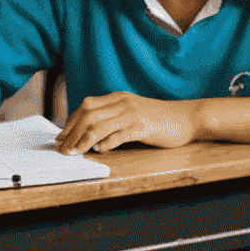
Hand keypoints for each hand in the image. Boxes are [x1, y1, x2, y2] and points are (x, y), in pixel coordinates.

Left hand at [54, 92, 197, 153]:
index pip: (86, 106)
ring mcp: (133, 114)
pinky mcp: (143, 127)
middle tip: (63, 149)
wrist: (188, 117)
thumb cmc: (160, 119)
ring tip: (74, 153)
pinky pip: (118, 135)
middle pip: (88, 116)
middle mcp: (123, 103)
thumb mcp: (133, 112)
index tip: (61, 137)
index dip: (70, 122)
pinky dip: (106, 144)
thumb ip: (114, 119)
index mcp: (118, 97)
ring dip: (82, 141)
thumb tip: (90, 135)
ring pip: (98, 126)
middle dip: (71, 134)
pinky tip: (100, 150)